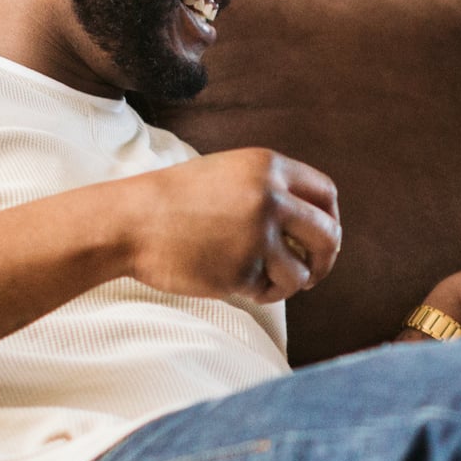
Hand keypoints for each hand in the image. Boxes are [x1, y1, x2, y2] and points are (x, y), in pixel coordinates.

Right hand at [118, 148, 340, 303]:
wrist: (130, 222)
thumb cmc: (175, 202)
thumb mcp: (229, 175)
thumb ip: (271, 190)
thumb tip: (317, 227)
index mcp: (268, 167)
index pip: (326, 194)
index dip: (330, 220)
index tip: (322, 238)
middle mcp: (270, 197)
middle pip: (328, 235)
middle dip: (325, 260)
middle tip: (312, 273)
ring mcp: (257, 234)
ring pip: (302, 271)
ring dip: (290, 284)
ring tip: (264, 282)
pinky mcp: (240, 269)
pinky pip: (268, 290)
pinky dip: (258, 293)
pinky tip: (235, 283)